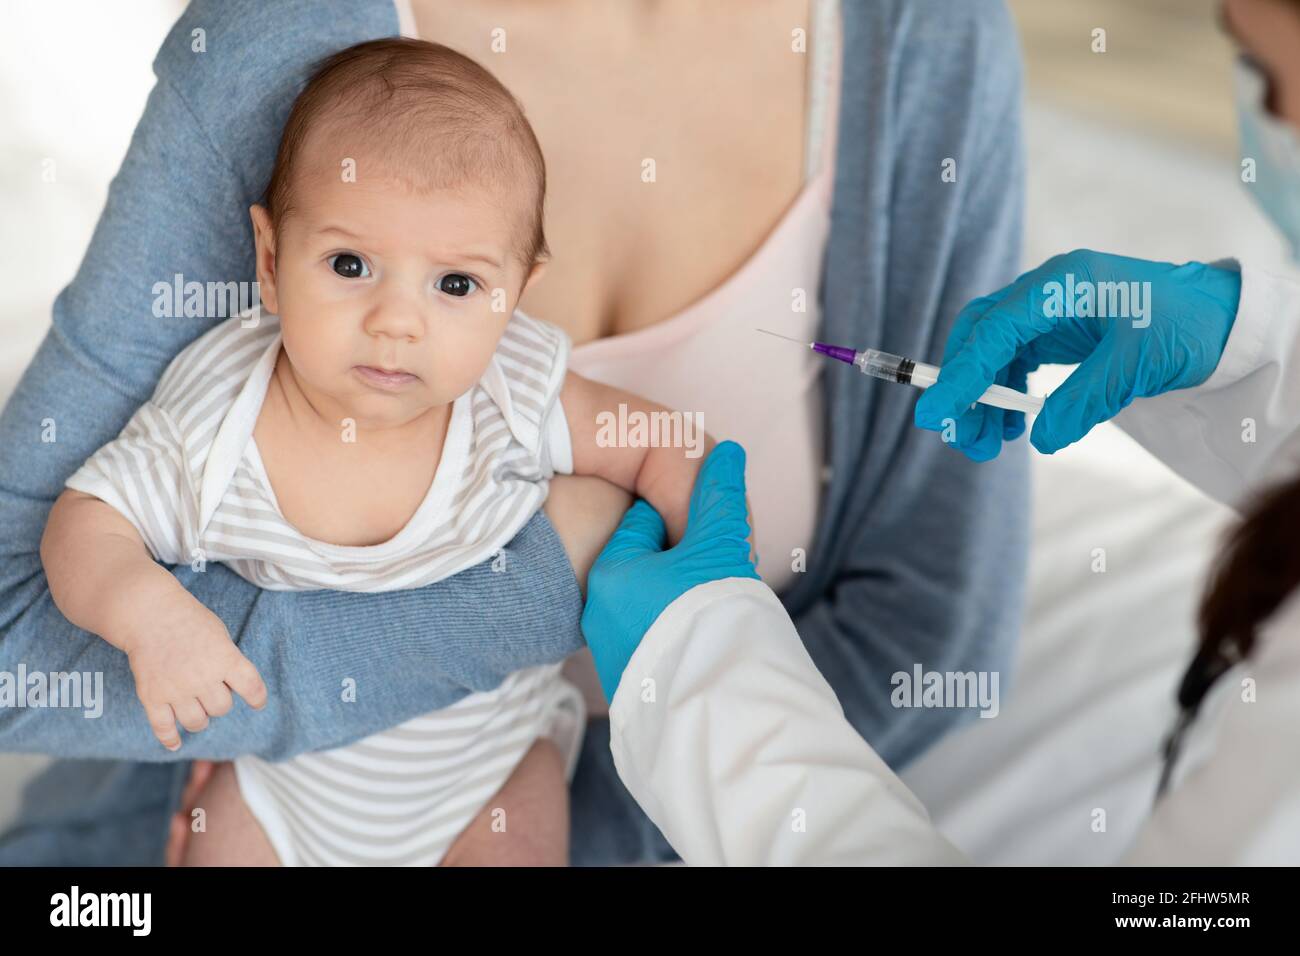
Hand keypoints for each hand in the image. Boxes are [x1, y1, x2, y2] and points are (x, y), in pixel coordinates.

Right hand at [117, 589, 267, 749]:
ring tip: (196, 710)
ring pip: (197, 722)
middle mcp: (203, 677)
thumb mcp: (220, 634)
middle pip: (222, 708)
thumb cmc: (189, 620)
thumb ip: (229, 660)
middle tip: (212, 691)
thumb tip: (235, 688)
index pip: (252, 688)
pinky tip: (175, 743)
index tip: (257, 703)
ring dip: (200, 719)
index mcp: (225, 659)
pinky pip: (164, 727)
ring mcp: (177, 689)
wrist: (149, 613)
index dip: (257, 699)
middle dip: (220, 702)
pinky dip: (170, 738)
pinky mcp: (152, 696)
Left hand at [581, 440, 759, 700]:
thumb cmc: (714, 623)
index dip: (690, 522)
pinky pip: (657, 638)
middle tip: (724, 578)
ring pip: (655, 601)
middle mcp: (599, 612)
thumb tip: (724, 452)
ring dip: (687, 597)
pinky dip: (682, 631)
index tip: (719, 540)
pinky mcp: (632, 682)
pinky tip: (710, 642)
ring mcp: (613, 650)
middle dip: (688, 562)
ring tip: (721, 613)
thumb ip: (719, 497)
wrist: (722, 715)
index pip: (646, 518)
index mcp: (608, 573)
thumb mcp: (720, 548)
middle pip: (651, 562)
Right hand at [914, 249, 1239, 458]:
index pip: (992, 332)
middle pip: (979, 337)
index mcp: (1060, 287)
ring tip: (987, 444)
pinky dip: (1004, 394)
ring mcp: (1049, 312)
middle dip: (963, 388)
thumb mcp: (1136, 366)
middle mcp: (1046, 293)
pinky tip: (1013, 425)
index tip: (935, 413)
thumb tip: (1042, 438)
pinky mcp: (1058, 332)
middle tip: (962, 437)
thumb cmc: (1185, 327)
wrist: (1223, 319)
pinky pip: (1013, 361)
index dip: (960, 375)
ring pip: (992, 353)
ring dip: (982, 399)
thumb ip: (1084, 400)